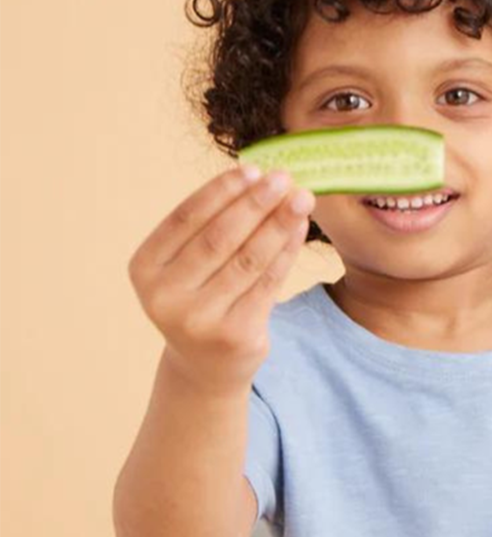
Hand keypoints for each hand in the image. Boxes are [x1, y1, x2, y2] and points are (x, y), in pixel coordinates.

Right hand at [128, 164, 313, 395]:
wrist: (206, 366)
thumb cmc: (198, 299)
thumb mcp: (185, 266)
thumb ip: (208, 227)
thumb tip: (255, 178)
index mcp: (144, 269)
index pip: (185, 219)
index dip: (220, 192)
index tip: (252, 169)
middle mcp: (165, 297)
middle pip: (219, 238)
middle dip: (255, 203)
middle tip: (284, 178)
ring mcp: (198, 320)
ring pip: (248, 260)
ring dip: (278, 224)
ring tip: (302, 199)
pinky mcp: (234, 336)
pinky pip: (267, 284)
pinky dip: (286, 252)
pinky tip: (299, 230)